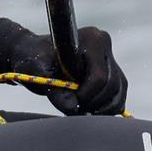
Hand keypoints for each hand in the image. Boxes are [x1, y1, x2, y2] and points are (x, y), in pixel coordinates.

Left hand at [10, 27, 127, 115]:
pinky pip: (118, 95)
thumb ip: (56, 91)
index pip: (99, 76)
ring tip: (81, 110)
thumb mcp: (40, 74)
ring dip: (102, 108)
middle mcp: (105, 46)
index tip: (70, 100)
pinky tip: (89, 110)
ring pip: (118, 92)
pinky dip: (107, 107)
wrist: (33, 56)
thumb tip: (73, 108)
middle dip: (94, 102)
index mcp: (92, 39)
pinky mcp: (112, 72)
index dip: (86, 95)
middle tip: (75, 108)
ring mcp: (110, 59)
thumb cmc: (33, 59)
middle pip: (112, 85)